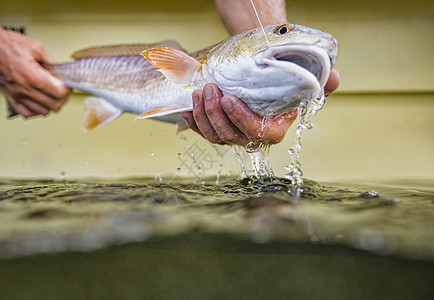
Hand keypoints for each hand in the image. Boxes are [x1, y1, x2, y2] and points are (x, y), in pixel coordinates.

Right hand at [0, 17, 69, 117]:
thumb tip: (61, 71)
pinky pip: (27, 113)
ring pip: (43, 111)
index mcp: (32, 75)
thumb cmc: (6, 44)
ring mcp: (17, 95)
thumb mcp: (35, 47)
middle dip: (63, 98)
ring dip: (51, 105)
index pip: (59, 93)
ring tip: (52, 95)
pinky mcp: (10, 97)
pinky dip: (36, 110)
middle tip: (63, 90)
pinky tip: (39, 102)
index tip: (67, 85)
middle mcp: (24, 88)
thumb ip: (51, 62)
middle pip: (54, 105)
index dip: (67, 89)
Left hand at [182, 69, 339, 146]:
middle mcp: (252, 138)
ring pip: (214, 135)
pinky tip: (187, 108)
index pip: (255, 131)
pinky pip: (203, 132)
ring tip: (199, 93)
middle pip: (230, 134)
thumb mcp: (304, 84)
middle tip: (210, 89)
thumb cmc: (283, 85)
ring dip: (203, 115)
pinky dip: (193, 122)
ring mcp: (234, 136)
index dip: (239, 118)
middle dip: (215, 112)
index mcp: (273, 131)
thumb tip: (333, 78)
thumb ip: (321, 85)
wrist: (266, 82)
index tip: (229, 98)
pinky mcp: (219, 131)